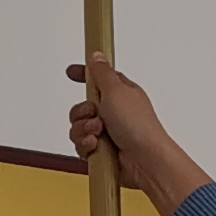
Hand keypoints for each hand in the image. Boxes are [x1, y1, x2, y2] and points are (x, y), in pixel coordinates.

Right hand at [66, 57, 206, 215]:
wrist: (143, 160)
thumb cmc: (138, 126)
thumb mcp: (116, 90)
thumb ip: (101, 72)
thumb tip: (96, 56)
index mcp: (120, 93)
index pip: (99, 78)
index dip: (84, 75)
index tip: (72, 72)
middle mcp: (114, 112)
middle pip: (82, 106)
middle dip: (82, 112)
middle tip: (95, 114)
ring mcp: (108, 132)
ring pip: (78, 126)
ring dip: (84, 129)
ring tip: (98, 133)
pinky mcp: (102, 150)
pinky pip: (80, 144)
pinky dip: (86, 145)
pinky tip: (96, 146)